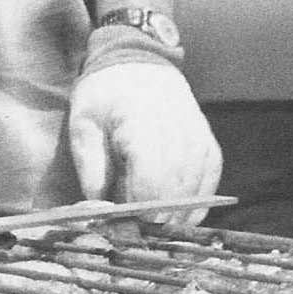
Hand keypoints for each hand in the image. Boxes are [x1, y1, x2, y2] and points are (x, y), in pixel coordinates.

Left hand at [67, 62, 222, 218]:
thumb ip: (92, 173)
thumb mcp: (83, 128)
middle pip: (176, 188)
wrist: (137, 62)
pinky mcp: (208, 142)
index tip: (125, 225)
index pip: (152, 178)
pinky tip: (177, 213)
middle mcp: (178, 127)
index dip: (140, 210)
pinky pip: (209, 181)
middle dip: (157, 218)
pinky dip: (195, 203)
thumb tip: (101, 214)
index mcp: (141, 120)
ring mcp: (198, 134)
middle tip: (136, 231)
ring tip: (154, 224)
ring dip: (176, 214)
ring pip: (196, 188)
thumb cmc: (104, 97)